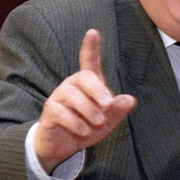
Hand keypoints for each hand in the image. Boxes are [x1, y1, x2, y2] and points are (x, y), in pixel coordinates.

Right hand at [34, 29, 135, 172]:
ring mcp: (59, 97)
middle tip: (108, 105)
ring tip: (98, 122)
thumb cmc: (87, 128)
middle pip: (83, 77)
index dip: (91, 47)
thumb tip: (130, 99)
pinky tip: (83, 130)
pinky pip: (59, 111)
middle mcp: (72, 86)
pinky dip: (74, 121)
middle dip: (97, 89)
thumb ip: (117, 111)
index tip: (93, 32)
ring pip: (71, 93)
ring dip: (87, 109)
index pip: (89, 62)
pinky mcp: (49, 112)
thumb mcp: (107, 122)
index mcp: (88, 85)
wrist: (63, 147)